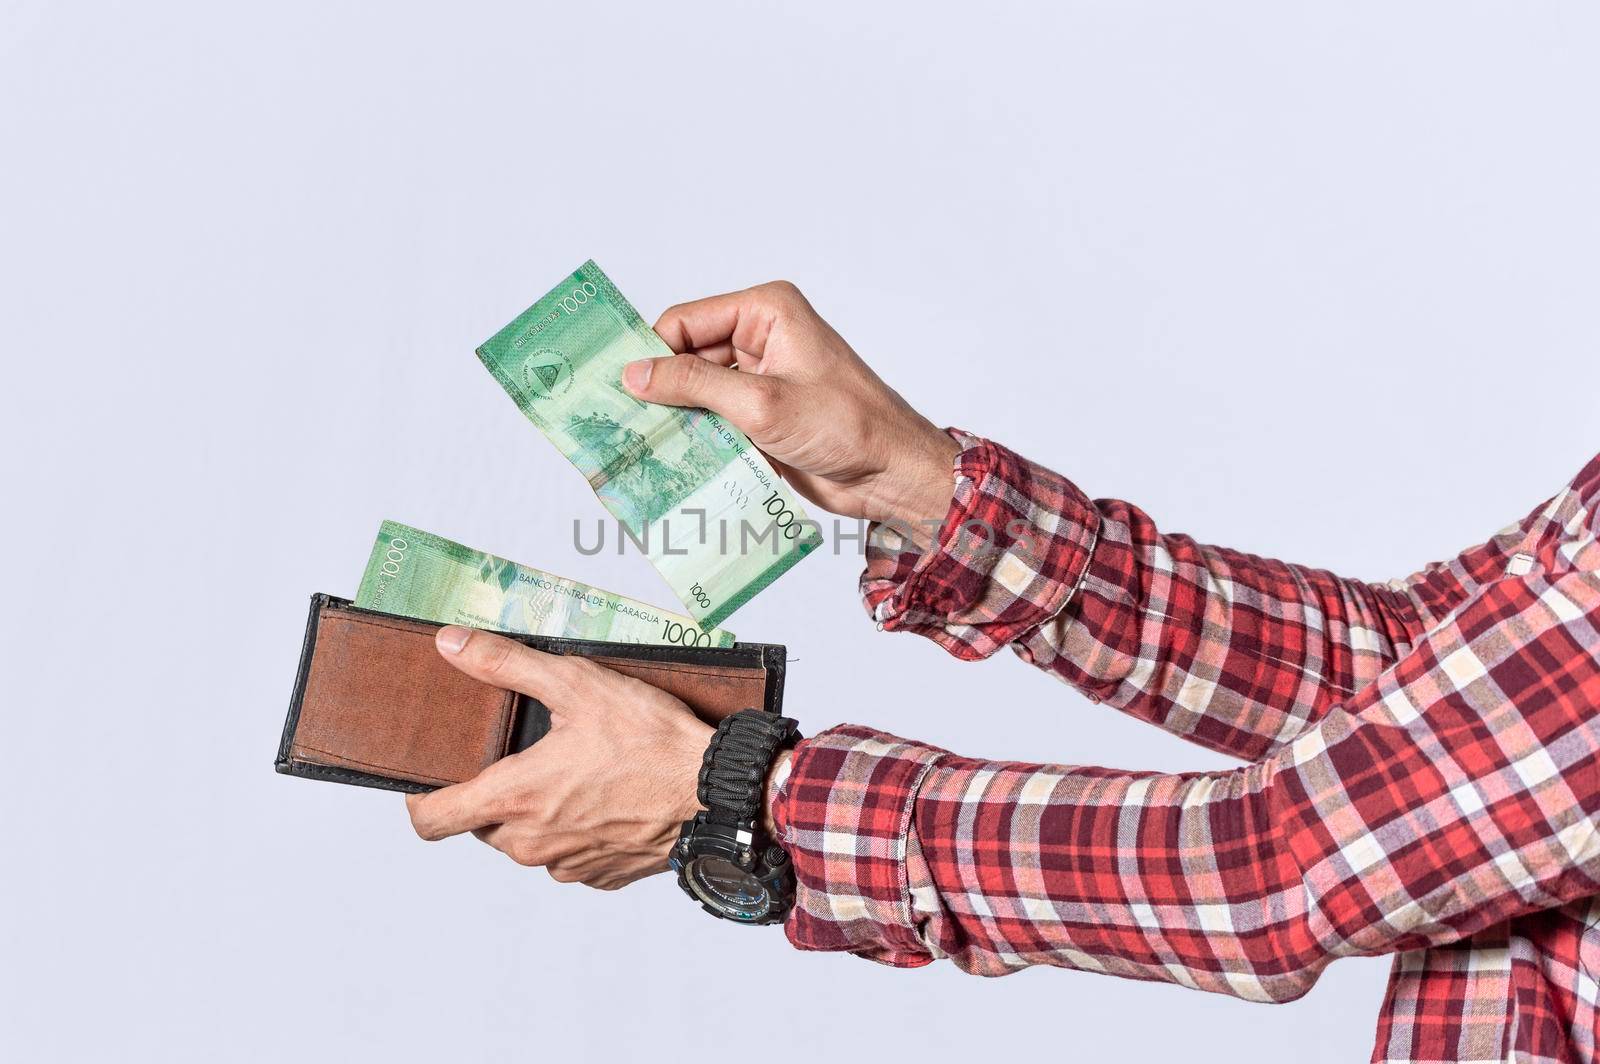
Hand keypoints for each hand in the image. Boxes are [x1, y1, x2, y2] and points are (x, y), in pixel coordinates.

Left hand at [405, 626, 710, 889]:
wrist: (715, 792)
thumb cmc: (650, 740)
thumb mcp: (576, 684)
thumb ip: (506, 664)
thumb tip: (452, 645)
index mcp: (513, 800)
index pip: (430, 820)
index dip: (420, 797)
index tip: (433, 775)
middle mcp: (530, 844)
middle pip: (482, 824)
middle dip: (496, 792)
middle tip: (529, 754)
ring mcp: (566, 865)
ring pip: (527, 841)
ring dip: (539, 812)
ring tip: (577, 772)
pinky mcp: (600, 876)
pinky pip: (569, 856)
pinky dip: (577, 830)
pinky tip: (606, 797)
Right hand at [624, 281, 960, 537]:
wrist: (892, 474)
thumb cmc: (848, 426)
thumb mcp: (762, 403)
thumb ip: (696, 385)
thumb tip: (636, 374)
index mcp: (766, 312)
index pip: (686, 321)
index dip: (651, 352)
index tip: (617, 386)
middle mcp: (761, 337)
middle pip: (686, 356)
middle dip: (659, 388)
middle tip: (619, 421)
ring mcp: (761, 378)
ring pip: (696, 392)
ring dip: (675, 418)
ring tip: (639, 444)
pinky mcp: (761, 415)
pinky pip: (714, 419)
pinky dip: (695, 437)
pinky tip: (670, 459)